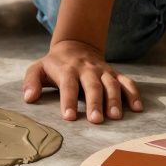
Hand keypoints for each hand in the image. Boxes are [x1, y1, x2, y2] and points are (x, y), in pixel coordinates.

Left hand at [22, 39, 142, 122]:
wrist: (75, 45)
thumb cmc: (54, 64)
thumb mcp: (37, 69)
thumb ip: (31, 82)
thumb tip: (28, 98)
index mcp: (67, 69)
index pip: (68, 85)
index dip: (68, 101)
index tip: (69, 117)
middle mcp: (87, 70)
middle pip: (92, 86)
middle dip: (95, 103)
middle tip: (96, 120)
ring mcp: (103, 71)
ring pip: (111, 84)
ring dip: (115, 100)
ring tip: (116, 116)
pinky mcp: (114, 74)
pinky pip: (126, 82)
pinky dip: (133, 93)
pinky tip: (137, 108)